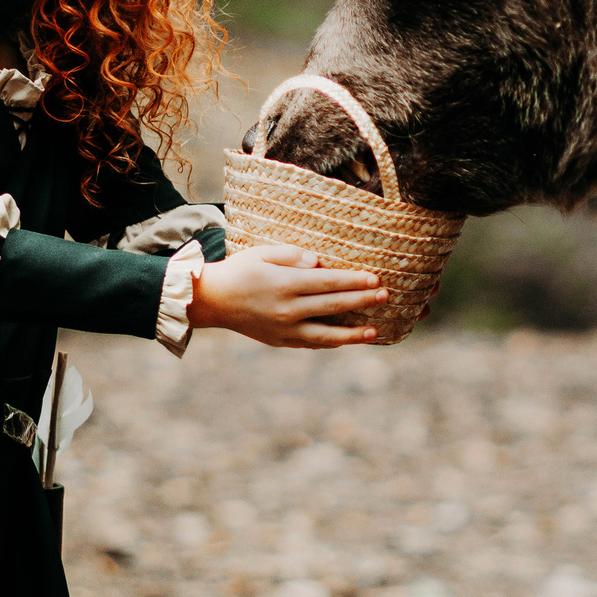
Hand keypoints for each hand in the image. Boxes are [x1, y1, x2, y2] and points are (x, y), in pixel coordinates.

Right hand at [190, 244, 388, 347]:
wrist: (211, 301)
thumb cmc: (239, 270)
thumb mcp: (263, 253)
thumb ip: (293, 255)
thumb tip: (319, 263)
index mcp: (284, 284)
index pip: (328, 283)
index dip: (353, 281)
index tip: (375, 279)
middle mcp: (287, 309)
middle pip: (333, 306)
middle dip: (361, 301)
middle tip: (385, 296)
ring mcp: (284, 329)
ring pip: (326, 334)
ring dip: (353, 334)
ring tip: (375, 331)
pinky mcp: (280, 341)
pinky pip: (311, 344)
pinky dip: (331, 342)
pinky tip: (347, 340)